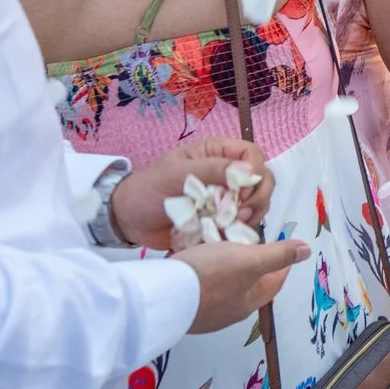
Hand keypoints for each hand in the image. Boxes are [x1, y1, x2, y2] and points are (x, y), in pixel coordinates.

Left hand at [113, 137, 273, 244]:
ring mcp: (224, 198)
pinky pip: (243, 223)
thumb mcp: (177, 173)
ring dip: (251, 215)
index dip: (256, 171)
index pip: (253, 154)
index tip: (243, 191)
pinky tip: (228, 235)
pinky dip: (241, 230)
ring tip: (233, 225)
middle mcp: (225, 173)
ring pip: (256, 203)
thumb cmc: (148, 189)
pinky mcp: (221, 219)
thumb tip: (250, 170)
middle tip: (242, 213)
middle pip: (261, 180)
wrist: (128, 220)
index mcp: (215, 153)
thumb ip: (213, 169)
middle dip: (258, 197)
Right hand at [174, 236, 307, 333]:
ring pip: (223, 286)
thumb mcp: (249, 260)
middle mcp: (230, 311)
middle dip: (253, 265)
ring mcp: (205, 312)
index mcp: (250, 301)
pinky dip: (202, 273)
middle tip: (250, 244)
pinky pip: (199, 287)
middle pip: (249, 285)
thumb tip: (307, 251)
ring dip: (225, 268)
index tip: (285, 248)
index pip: (275, 281)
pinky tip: (194, 262)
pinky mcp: (184, 307)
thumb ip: (278, 254)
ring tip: (221, 247)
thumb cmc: (211, 276)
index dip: (282, 263)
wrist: (162, 296)